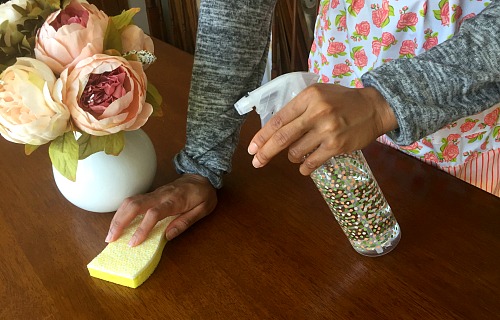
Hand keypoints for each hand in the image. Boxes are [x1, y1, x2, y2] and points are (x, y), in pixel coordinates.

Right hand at [105, 174, 216, 246]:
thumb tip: (167, 236)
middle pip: (135, 204)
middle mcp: (161, 195)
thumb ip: (185, 222)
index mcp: (175, 200)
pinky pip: (132, 200)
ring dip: (117, 217)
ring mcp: (154, 193)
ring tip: (110, 234)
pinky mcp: (150, 194)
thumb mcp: (203, 209)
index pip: (154, 213)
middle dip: (120, 222)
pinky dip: (122, 212)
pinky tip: (117, 223)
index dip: (142, 228)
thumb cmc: (203, 194)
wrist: (202, 175)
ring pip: (130, 201)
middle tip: (110, 239)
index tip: (133, 243)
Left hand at [247, 84, 397, 174]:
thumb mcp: (319, 94)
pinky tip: (305, 166)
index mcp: (308, 97)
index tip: (252, 148)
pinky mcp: (337, 146)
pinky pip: (312, 163)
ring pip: (296, 152)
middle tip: (256, 162)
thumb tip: (274, 129)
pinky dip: (305, 167)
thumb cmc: (343, 100)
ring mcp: (327, 130)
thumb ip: (298, 107)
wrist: (374, 107)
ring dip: (292, 157)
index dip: (262, 136)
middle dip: (266, 152)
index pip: (278, 120)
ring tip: (298, 153)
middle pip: (283, 138)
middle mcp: (317, 112)